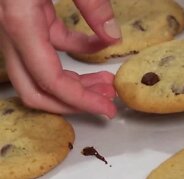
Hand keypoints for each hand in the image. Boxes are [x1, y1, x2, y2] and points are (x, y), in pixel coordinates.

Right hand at [0, 0, 121, 117]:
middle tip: (106, 101)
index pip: (51, 81)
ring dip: (76, 80)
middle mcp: (14, 33)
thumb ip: (93, 6)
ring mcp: (20, 28)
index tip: (107, 108)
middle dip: (74, 102)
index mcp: (21, 24)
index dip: (81, 101)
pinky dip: (77, 51)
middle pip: (37, 88)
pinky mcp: (30, 19)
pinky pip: (52, 45)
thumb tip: (113, 37)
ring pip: (43, 71)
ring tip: (106, 82)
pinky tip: (100, 46)